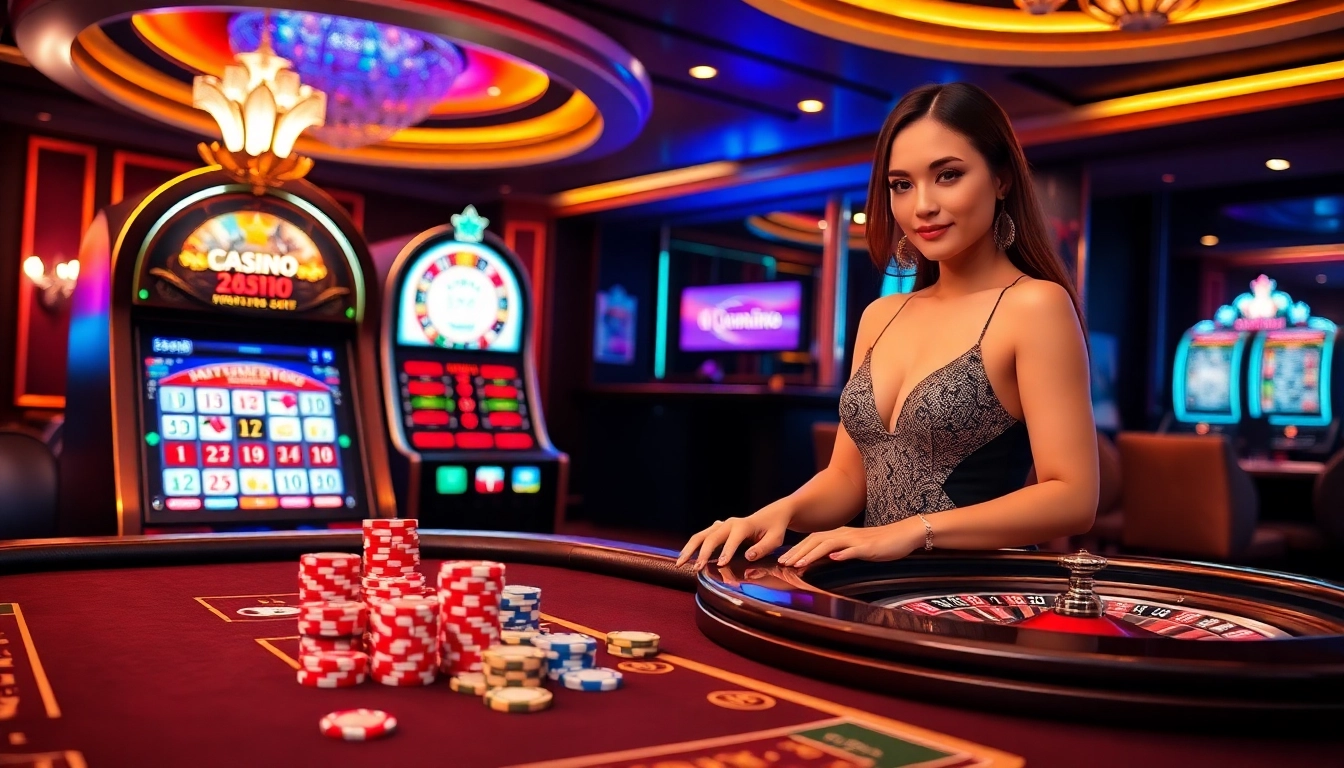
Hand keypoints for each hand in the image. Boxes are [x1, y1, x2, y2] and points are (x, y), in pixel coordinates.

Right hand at [675, 500, 791, 569]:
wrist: (771, 515)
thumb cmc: (775, 528)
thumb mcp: (776, 538)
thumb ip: (763, 548)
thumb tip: (748, 556)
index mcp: (743, 525)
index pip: (733, 539)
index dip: (727, 551)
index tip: (721, 564)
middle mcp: (729, 523)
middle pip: (710, 536)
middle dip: (701, 553)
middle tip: (695, 568)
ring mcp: (721, 525)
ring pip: (701, 535)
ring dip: (689, 549)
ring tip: (680, 563)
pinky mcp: (718, 529)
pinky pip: (702, 537)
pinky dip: (692, 546)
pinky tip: (685, 558)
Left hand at [777, 520, 921, 566]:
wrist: (903, 535)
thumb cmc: (880, 543)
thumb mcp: (856, 548)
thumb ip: (841, 550)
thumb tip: (826, 558)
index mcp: (840, 534)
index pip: (813, 540)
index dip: (797, 549)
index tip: (783, 560)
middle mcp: (844, 534)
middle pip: (816, 540)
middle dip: (798, 552)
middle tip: (783, 563)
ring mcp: (856, 540)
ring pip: (829, 544)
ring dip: (812, 553)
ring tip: (798, 563)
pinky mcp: (868, 547)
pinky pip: (853, 550)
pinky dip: (842, 554)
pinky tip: (832, 559)